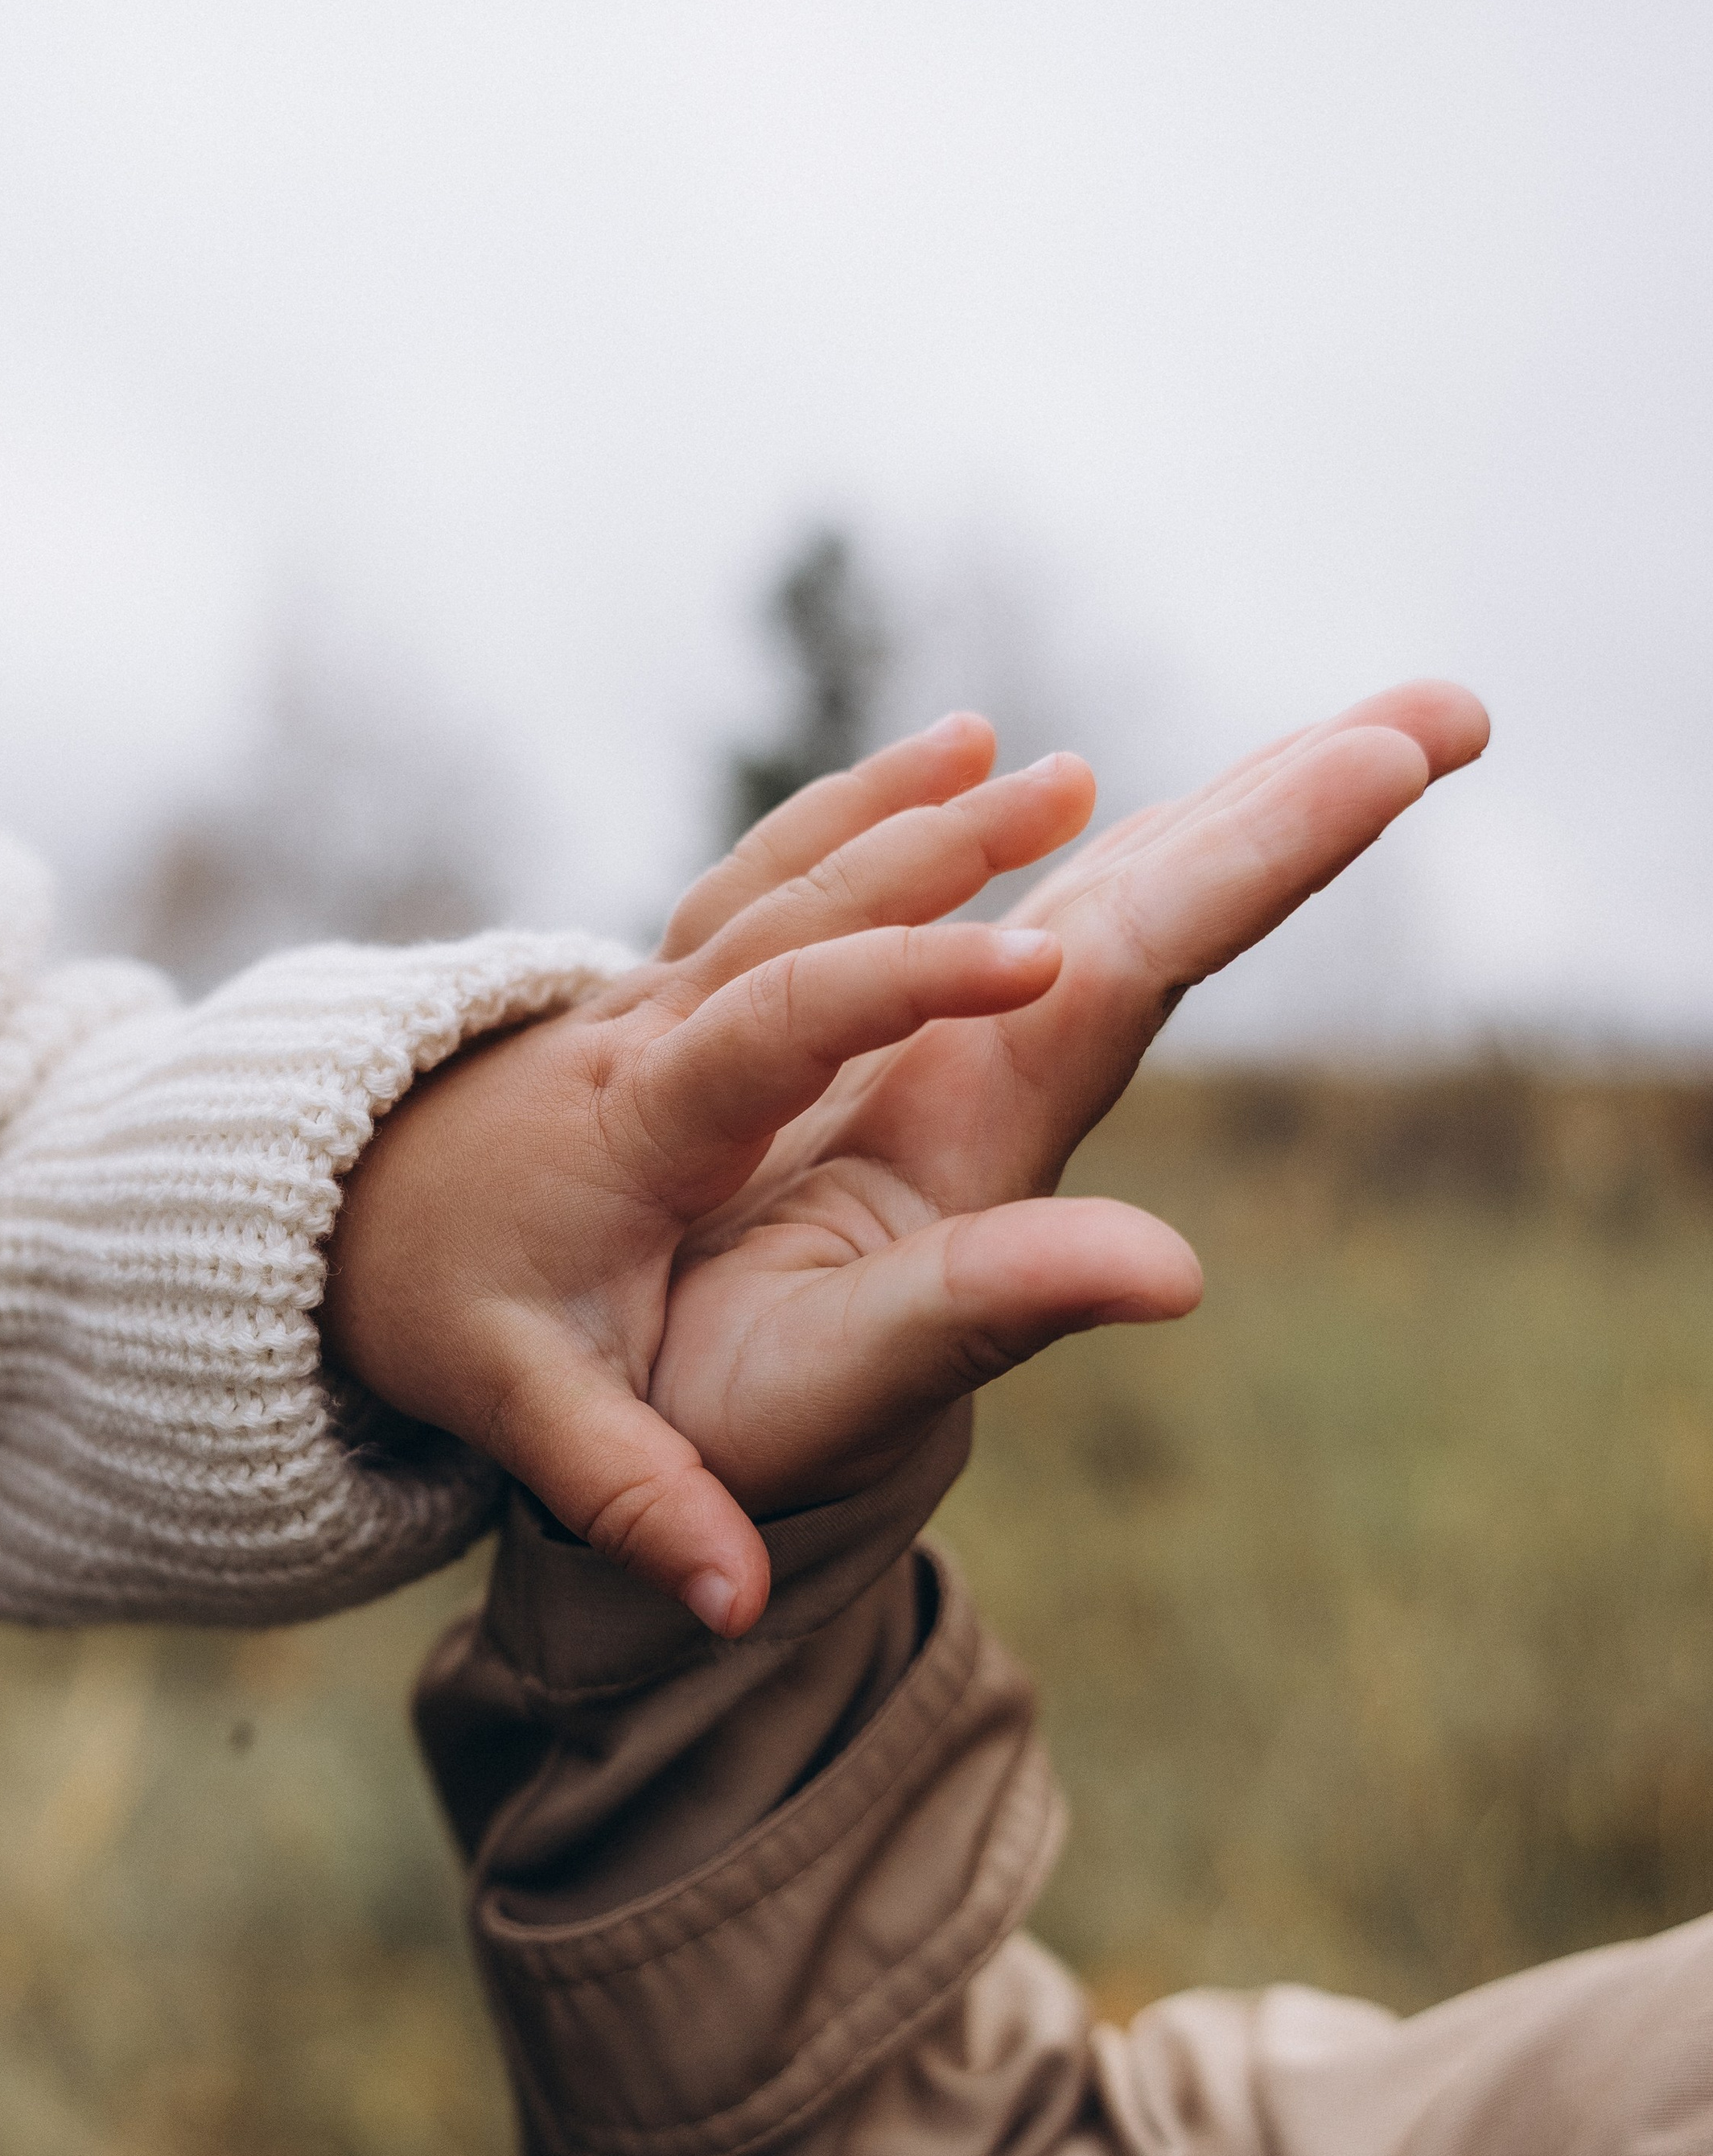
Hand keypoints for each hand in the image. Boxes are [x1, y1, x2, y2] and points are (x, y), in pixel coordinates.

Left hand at [326, 716, 1094, 1633]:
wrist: (339, 1213)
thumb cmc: (448, 1307)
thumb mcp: (529, 1409)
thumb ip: (633, 1495)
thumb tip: (734, 1606)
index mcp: (639, 1118)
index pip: (774, 1021)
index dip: (896, 979)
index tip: (1032, 954)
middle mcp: (650, 1024)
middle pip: (796, 906)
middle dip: (935, 848)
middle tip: (1077, 796)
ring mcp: (656, 986)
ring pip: (788, 867)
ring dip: (910, 808)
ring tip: (1042, 766)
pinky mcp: (673, 980)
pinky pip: (775, 873)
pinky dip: (862, 812)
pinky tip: (957, 760)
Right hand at [646, 684, 1487, 1523]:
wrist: (700, 1450)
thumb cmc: (746, 1421)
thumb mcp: (850, 1368)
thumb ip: (995, 1303)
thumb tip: (1183, 1275)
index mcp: (995, 1129)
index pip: (1155, 956)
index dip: (1268, 850)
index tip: (1398, 751)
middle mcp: (1006, 1083)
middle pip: (1173, 910)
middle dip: (1299, 799)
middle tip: (1454, 705)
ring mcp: (958, 1069)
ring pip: (1109, 910)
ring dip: (1219, 815)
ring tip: (1342, 735)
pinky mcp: (893, 1074)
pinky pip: (1002, 929)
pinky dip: (1057, 851)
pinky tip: (1090, 807)